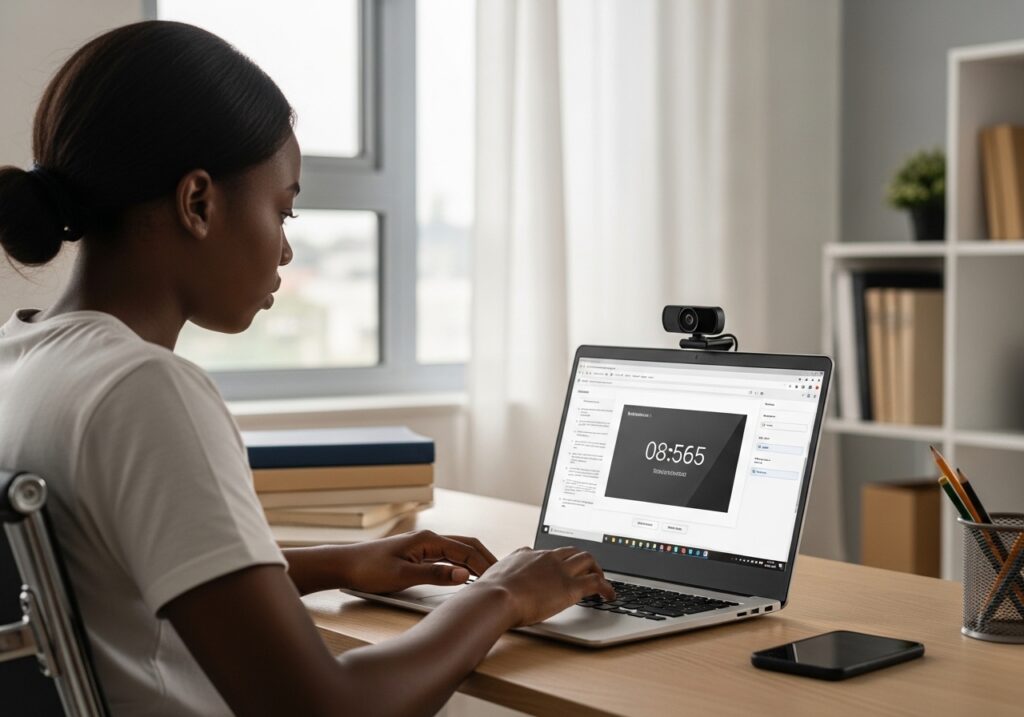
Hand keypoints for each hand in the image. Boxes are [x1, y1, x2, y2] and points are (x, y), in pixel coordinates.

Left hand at [334, 530, 497, 593]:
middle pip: (467, 545)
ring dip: (476, 560)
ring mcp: (424, 546)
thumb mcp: (403, 575)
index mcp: (429, 540)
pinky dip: (463, 563)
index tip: (499, 578)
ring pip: (459, 550)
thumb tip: (464, 574)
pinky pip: (448, 556)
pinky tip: (467, 574)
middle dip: (486, 558)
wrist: (346, 565)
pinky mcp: (419, 554)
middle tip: (503, 576)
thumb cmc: (369, 569)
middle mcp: (429, 539)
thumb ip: (435, 574)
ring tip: (491, 576)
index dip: (485, 564)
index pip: (466, 550)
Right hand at [469, 546, 614, 625]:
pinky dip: (607, 588)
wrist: (496, 598)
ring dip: (597, 570)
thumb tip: (497, 579)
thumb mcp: (493, 578)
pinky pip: (596, 582)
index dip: (559, 560)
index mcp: (528, 555)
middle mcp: (547, 558)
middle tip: (588, 573)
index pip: (549, 552)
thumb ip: (501, 576)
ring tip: (601, 582)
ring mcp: (560, 570)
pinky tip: (609, 596)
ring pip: (588, 560)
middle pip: (572, 551)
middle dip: (583, 561)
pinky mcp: (571, 587)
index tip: (562, 568)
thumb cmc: (490, 593)